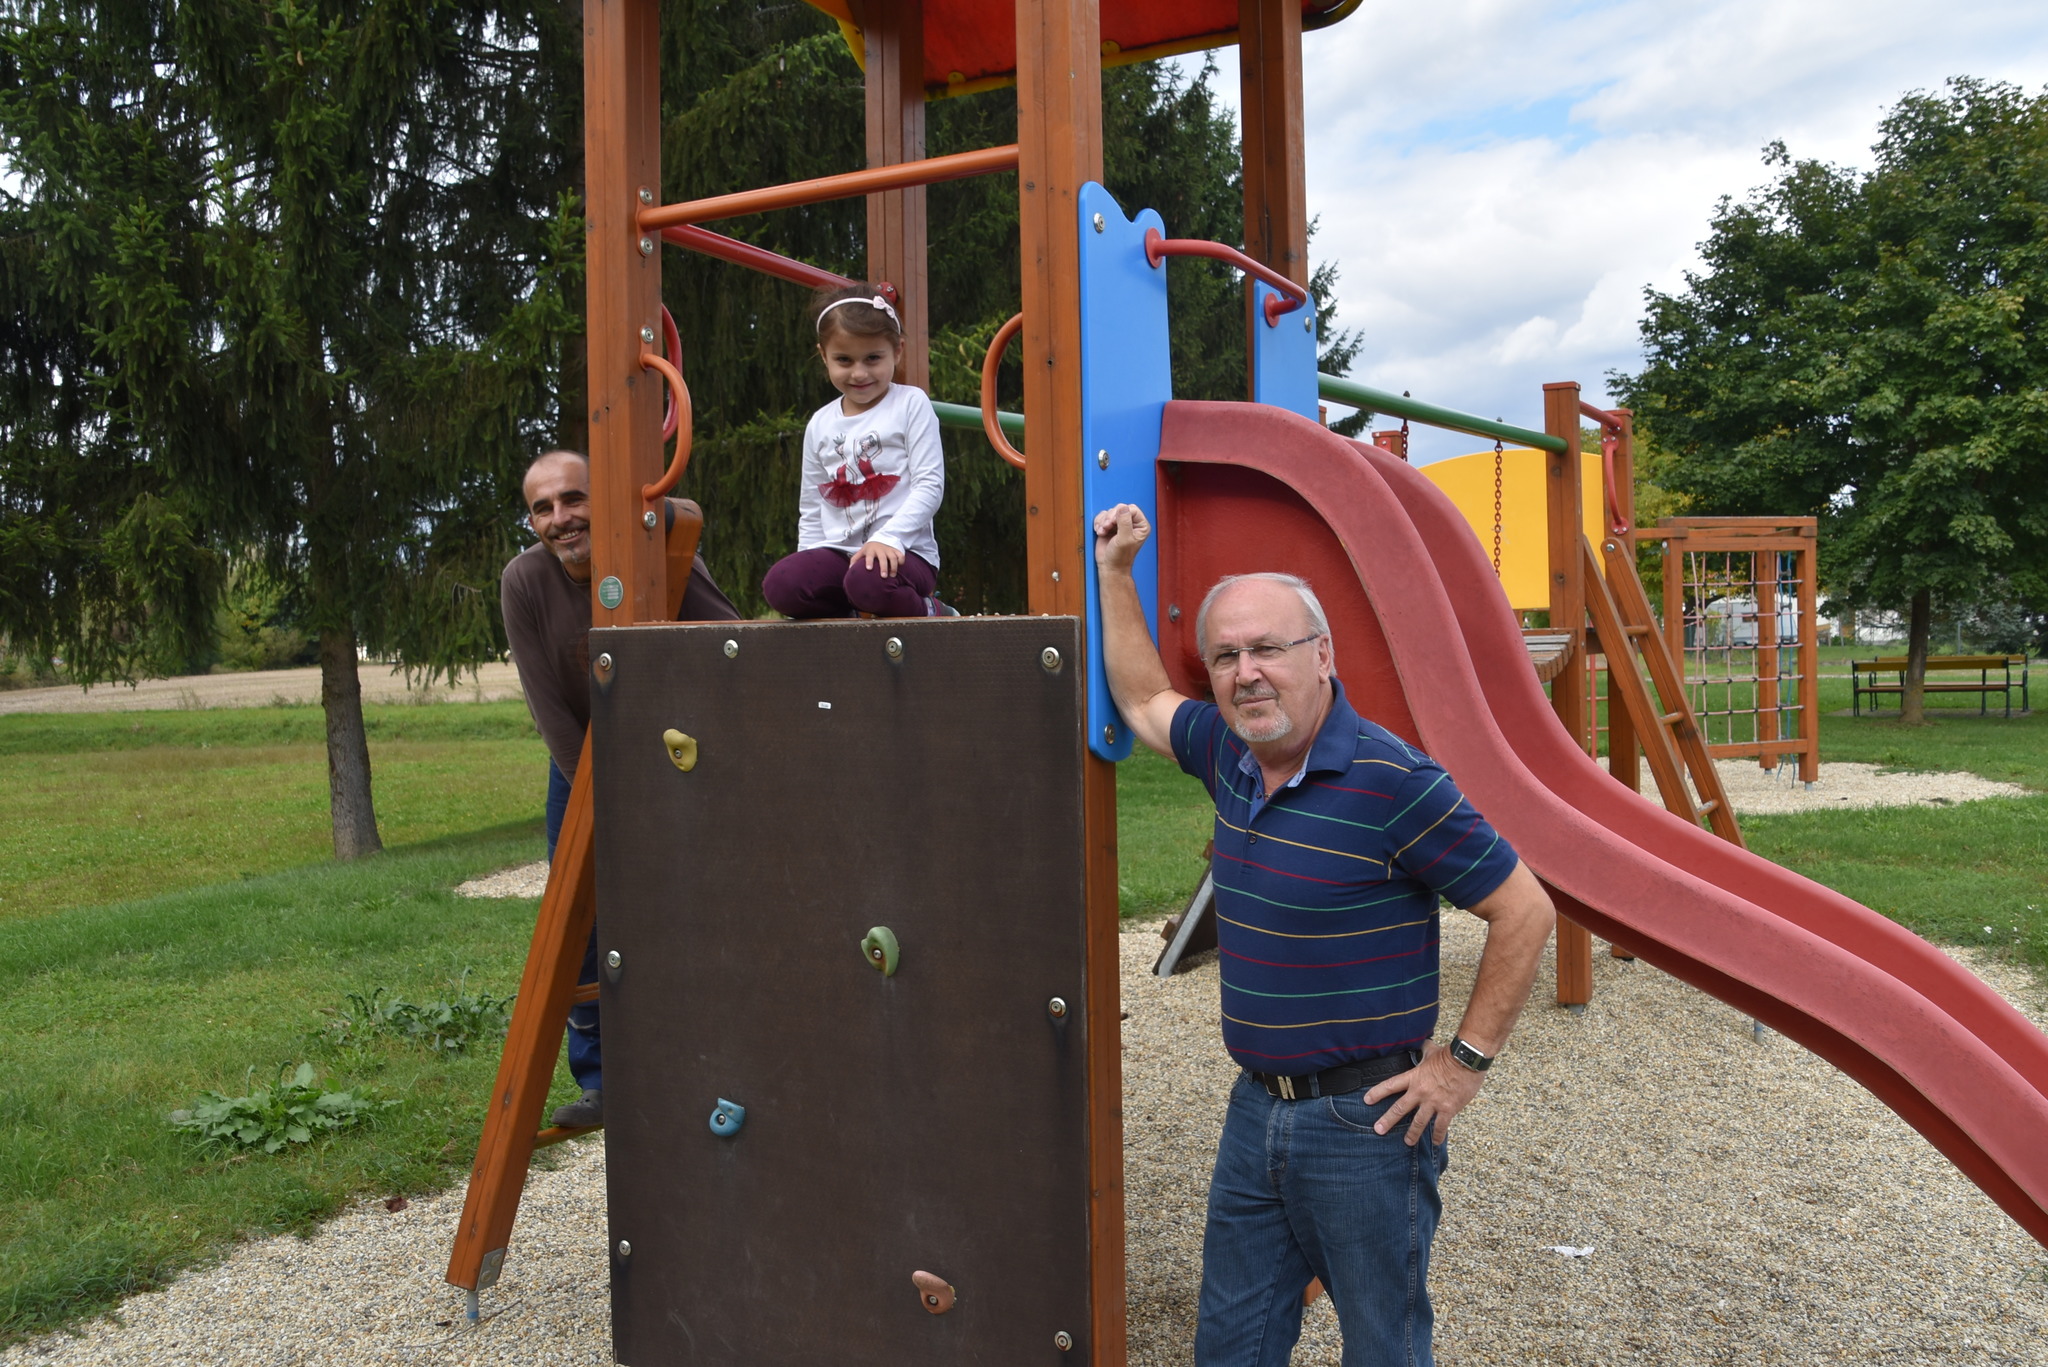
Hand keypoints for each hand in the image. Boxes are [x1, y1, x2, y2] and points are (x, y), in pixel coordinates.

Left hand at [854, 540, 903, 576]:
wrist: (880, 538)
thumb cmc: (869, 550)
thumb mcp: (861, 552)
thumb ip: (855, 560)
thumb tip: (850, 569)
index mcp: (870, 550)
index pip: (869, 556)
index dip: (869, 561)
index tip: (868, 568)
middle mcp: (880, 550)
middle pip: (883, 558)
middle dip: (884, 567)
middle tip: (883, 576)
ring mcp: (889, 550)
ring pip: (893, 558)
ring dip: (894, 567)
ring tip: (892, 576)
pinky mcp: (896, 550)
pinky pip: (901, 555)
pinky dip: (901, 560)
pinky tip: (900, 566)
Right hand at [1092, 503, 1150, 573]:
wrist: (1110, 566)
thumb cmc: (1120, 557)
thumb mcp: (1124, 539)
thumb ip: (1124, 522)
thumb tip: (1122, 507)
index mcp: (1141, 526)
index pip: (1132, 508)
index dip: (1120, 512)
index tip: (1112, 522)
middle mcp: (1132, 523)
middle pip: (1119, 508)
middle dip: (1110, 517)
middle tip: (1106, 527)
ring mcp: (1119, 524)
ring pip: (1109, 512)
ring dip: (1103, 521)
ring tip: (1102, 532)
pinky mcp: (1109, 526)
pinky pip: (1102, 516)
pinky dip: (1098, 522)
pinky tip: (1100, 532)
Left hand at [1362, 1040, 1485, 1145]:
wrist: (1467, 1061)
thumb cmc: (1450, 1055)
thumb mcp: (1432, 1051)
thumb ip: (1424, 1050)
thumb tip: (1423, 1044)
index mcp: (1414, 1077)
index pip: (1390, 1085)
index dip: (1377, 1093)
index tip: (1367, 1100)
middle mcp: (1420, 1092)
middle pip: (1400, 1108)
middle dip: (1388, 1120)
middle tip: (1378, 1130)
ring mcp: (1434, 1102)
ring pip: (1419, 1122)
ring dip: (1412, 1134)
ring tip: (1407, 1142)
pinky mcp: (1448, 1109)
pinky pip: (1441, 1126)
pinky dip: (1438, 1136)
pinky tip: (1436, 1143)